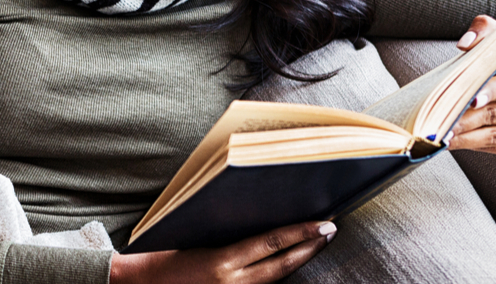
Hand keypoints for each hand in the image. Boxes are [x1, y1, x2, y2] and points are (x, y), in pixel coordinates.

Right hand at [109, 221, 335, 283]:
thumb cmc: (164, 255)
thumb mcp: (197, 237)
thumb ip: (230, 233)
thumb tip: (265, 218)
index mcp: (221, 261)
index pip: (272, 244)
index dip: (301, 234)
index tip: (325, 223)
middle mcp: (231, 283)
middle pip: (282, 265)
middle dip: (310, 247)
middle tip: (331, 229)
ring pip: (276, 279)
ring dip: (299, 259)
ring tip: (317, 242)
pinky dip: (279, 273)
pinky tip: (291, 261)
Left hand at [448, 15, 495, 157]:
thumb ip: (485, 31)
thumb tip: (465, 43)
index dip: (486, 92)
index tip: (466, 99)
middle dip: (466, 119)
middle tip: (440, 122)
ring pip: (494, 137)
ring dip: (464, 137)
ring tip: (440, 136)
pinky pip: (494, 148)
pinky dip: (471, 145)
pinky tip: (452, 141)